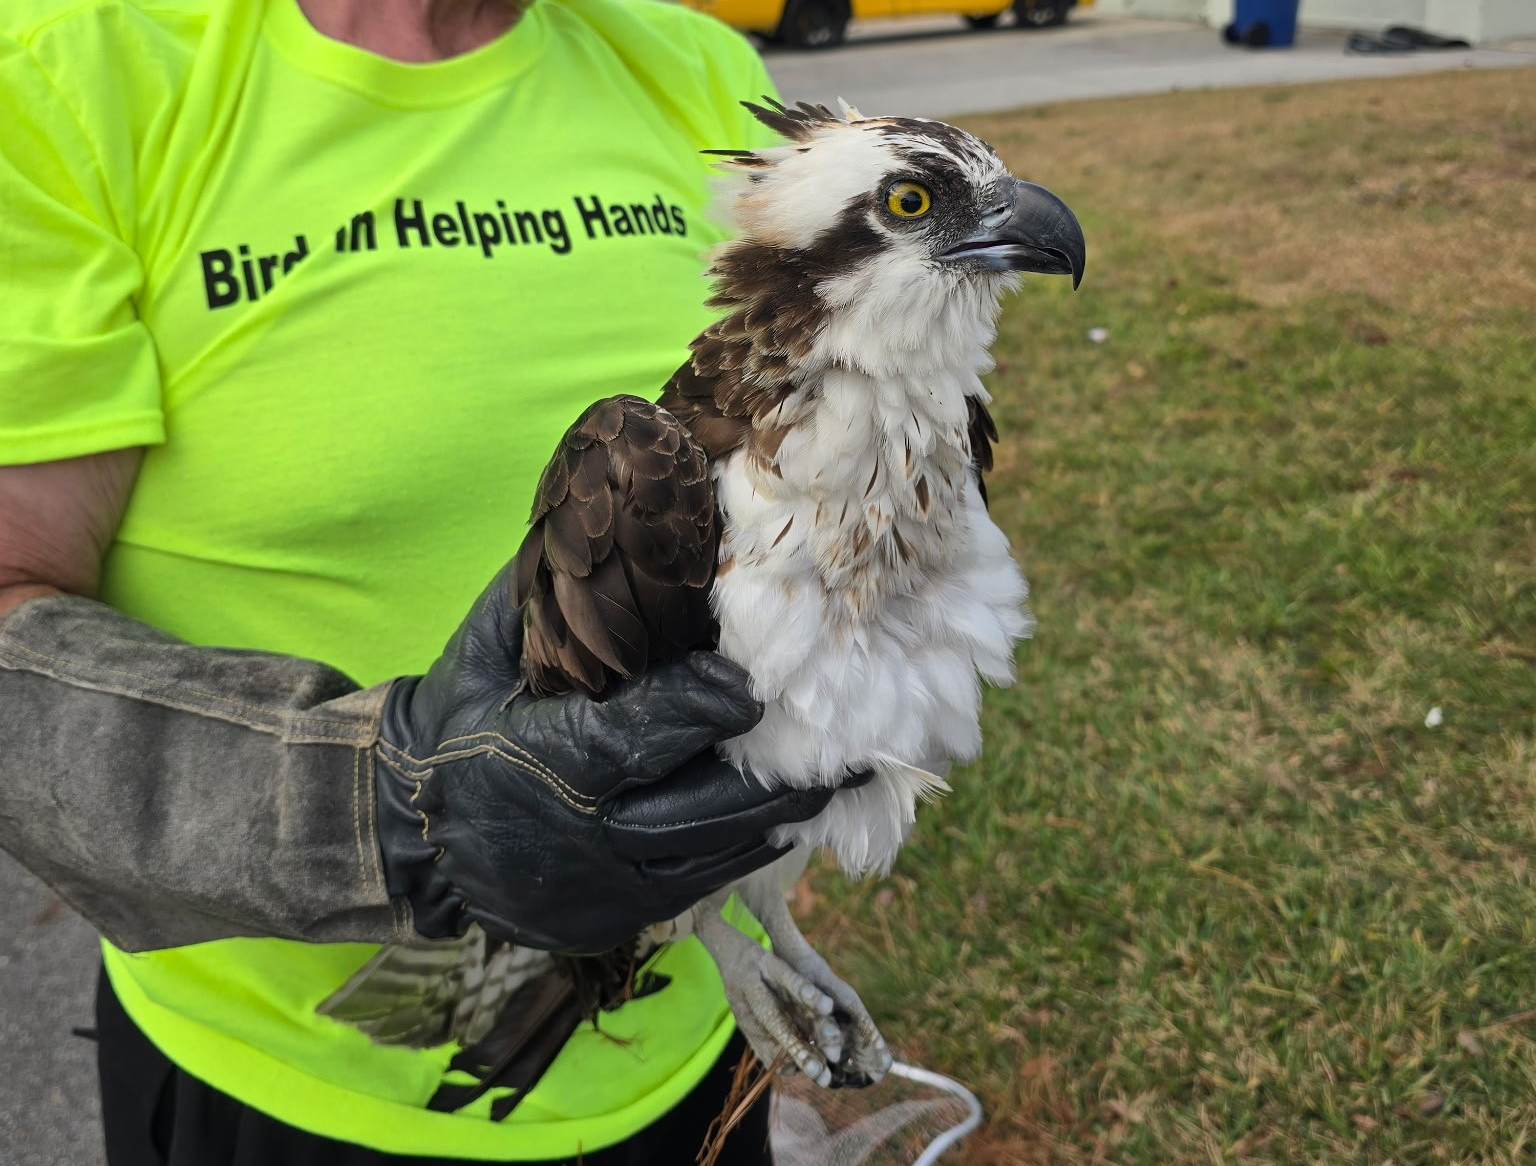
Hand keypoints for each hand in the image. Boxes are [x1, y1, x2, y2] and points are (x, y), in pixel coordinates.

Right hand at [374, 562, 831, 953]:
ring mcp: (603, 885)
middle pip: (700, 810)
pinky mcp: (616, 917)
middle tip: (850, 746)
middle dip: (780, 778)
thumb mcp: (485, 654)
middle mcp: (582, 835)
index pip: (635, 738)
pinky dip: (743, 851)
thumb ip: (546, 602)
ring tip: (839, 781)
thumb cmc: (456, 723)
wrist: (408, 831)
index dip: (699, 710)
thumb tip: (609, 525)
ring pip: (711, 855)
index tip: (755, 686)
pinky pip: (697, 886)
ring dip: (778, 818)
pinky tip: (785, 821)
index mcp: (544, 762)